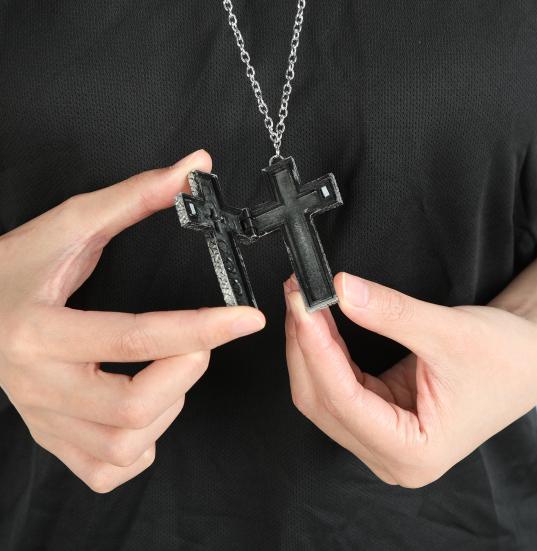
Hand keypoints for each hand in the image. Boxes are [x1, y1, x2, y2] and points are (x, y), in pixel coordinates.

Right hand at [0, 150, 264, 492]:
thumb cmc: (15, 267)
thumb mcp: (71, 225)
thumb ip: (135, 197)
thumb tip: (194, 166)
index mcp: (38, 330)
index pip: (133, 338)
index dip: (201, 327)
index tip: (246, 318)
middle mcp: (36, 385)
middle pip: (131, 407)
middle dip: (186, 369)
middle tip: (197, 340)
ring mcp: (42, 420)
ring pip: (125, 444)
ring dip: (169, 404)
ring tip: (166, 367)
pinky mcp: (51, 440)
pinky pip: (110, 467)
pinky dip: (145, 441)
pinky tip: (145, 406)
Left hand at [284, 272, 536, 486]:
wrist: (526, 358)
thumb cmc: (505, 359)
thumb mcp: (448, 332)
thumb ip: (390, 313)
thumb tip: (341, 290)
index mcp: (414, 452)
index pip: (343, 400)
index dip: (316, 349)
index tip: (303, 306)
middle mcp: (391, 455)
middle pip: (322, 401)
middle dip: (305, 345)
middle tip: (298, 296)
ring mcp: (380, 438)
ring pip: (322, 394)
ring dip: (309, 347)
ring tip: (304, 303)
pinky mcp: (377, 416)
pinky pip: (335, 385)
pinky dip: (323, 352)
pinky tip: (317, 323)